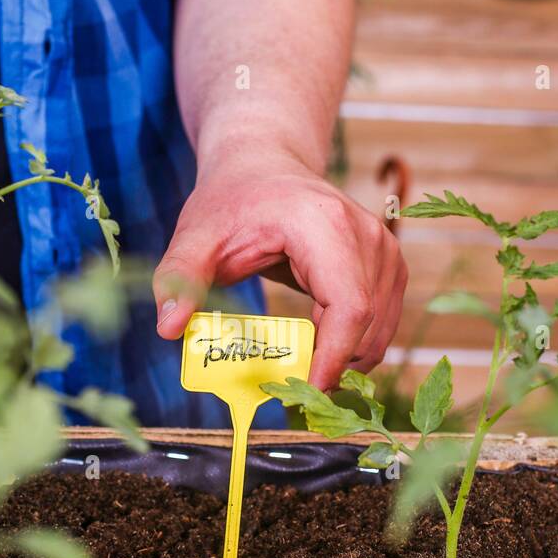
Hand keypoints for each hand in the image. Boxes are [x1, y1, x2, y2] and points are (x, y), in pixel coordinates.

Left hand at [153, 146, 407, 389]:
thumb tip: (169, 328)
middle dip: (335, 367)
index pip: (349, 305)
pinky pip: (381, 321)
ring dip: (346, 360)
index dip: (333, 355)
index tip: (306, 391)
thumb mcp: (197, 234)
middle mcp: (367, 235)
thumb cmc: (232, 199)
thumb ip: (181, 278)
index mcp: (325, 226)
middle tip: (291, 392)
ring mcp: (385, 249)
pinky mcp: (388, 264)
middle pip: (368, 324)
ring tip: (300, 372)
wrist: (265, 165)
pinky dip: (354, 345)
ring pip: (380, 329)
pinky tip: (317, 349)